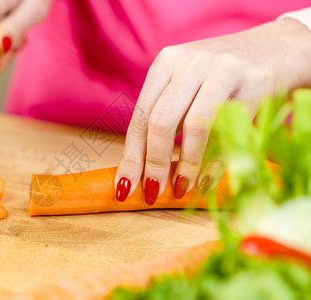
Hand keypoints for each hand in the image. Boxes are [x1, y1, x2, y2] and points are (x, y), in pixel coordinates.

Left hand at [115, 18, 310, 203]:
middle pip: (160, 121)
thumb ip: (166, 116)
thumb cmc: (218, 77)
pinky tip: (207, 179)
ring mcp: (222, 69)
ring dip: (185, 164)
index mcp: (165, 63)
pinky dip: (216, 161)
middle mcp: (190, 62)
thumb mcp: (185, 85)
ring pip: (194, 125)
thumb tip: (144, 168)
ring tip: (181, 189)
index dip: (131, 155)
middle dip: (153, 163)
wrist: (275, 47)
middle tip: (152, 192)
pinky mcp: (254, 82)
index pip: (140, 116)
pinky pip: (230, 130)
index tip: (125, 186)